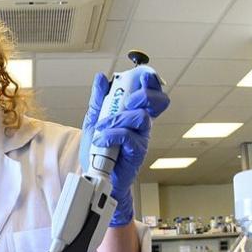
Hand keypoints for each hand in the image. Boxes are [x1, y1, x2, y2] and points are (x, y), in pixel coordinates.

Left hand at [80, 70, 169, 225]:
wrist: (97, 176)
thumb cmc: (99, 150)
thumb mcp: (95, 120)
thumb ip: (99, 100)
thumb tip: (102, 78)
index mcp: (134, 112)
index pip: (150, 91)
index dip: (150, 80)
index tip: (141, 75)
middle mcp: (142, 124)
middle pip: (157, 101)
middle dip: (142, 94)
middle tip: (125, 102)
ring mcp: (141, 138)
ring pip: (140, 117)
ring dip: (118, 119)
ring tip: (101, 128)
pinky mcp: (136, 153)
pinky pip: (128, 137)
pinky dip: (111, 135)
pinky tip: (101, 140)